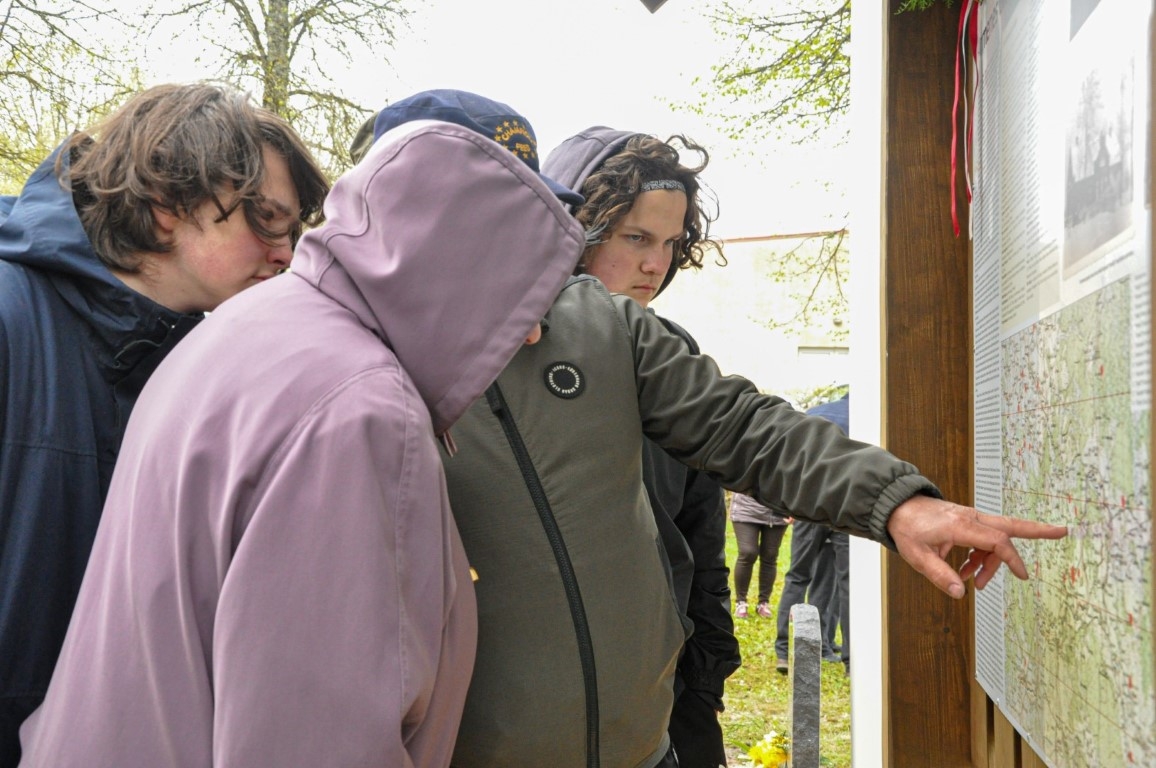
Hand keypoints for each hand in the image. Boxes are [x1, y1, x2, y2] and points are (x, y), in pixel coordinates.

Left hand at [886, 495, 1066, 598]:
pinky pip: (984, 539)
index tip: (1022, 576)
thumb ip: (940, 575)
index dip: (1011, 559)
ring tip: (974, 580)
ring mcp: (970, 518)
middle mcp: (970, 518)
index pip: (996, 541)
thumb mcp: (918, 557)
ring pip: (995, 539)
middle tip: (1063, 532)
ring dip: (991, 562)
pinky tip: (965, 570)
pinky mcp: (967, 521)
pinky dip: (981, 556)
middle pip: (1011, 525)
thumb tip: (962, 593)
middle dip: (1037, 530)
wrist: (897, 507)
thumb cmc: (907, 528)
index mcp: (961, 526)